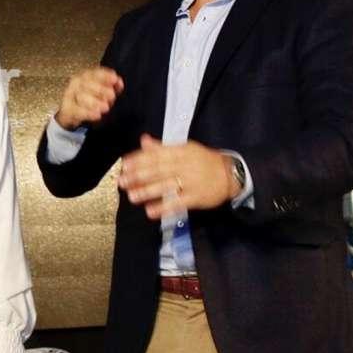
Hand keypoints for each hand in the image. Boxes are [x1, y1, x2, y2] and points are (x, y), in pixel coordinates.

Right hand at [53, 66, 123, 130]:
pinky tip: (97, 115)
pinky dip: (88, 113)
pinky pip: (78, 110)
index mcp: (85, 76)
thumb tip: (119, 82)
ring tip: (106, 107)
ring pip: (82, 96)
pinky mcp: (68, 109)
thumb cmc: (89, 99)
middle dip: (101, 89)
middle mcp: (77, 83)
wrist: (71, 113)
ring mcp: (70, 96)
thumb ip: (111, 86)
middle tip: (112, 96)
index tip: (115, 79)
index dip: (105, 75)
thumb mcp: (102, 91)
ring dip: (95, 102)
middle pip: (87, 83)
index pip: (95, 73)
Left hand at [119, 134, 238, 219]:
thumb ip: (162, 147)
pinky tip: (150, 211)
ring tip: (132, 196)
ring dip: (147, 192)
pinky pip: (178, 203)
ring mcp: (192, 182)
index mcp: (181, 151)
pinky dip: (164, 207)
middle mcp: (185, 165)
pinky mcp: (197, 197)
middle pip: (159, 170)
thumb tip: (143, 140)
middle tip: (122, 182)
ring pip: (166, 186)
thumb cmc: (203, 161)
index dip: (139, 159)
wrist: (231, 173)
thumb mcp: (185, 149)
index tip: (124, 164)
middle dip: (138, 176)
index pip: (157, 155)